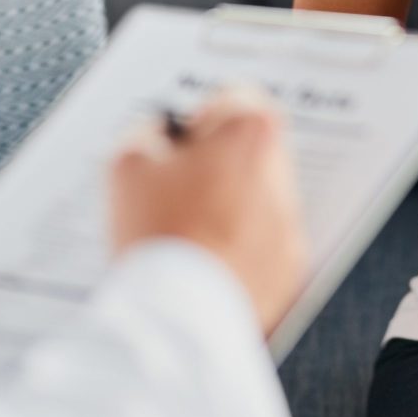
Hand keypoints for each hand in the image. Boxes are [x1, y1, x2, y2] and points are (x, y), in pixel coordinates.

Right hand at [110, 86, 307, 334]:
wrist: (180, 316)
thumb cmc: (157, 232)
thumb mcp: (127, 162)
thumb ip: (148, 132)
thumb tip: (161, 137)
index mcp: (250, 133)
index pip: (235, 99)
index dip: (199, 119)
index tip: (179, 144)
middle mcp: (283, 174)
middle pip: (252, 150)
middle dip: (218, 162)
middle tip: (176, 189)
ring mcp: (290, 225)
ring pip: (258, 199)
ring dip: (229, 206)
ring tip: (185, 232)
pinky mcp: (289, 269)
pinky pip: (264, 245)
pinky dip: (239, 249)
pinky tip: (202, 263)